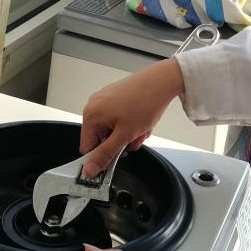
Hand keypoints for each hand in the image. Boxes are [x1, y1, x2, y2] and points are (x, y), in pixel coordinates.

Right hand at [79, 58, 184, 176]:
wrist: (162, 81)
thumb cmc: (145, 102)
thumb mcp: (124, 135)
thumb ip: (105, 154)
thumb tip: (90, 169)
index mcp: (91, 115)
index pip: (88, 147)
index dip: (102, 156)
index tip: (116, 157)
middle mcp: (95, 105)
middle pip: (103, 138)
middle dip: (121, 142)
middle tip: (134, 138)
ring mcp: (106, 100)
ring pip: (114, 129)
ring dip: (129, 134)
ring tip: (142, 127)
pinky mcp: (116, 97)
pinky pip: (120, 118)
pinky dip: (131, 123)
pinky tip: (142, 120)